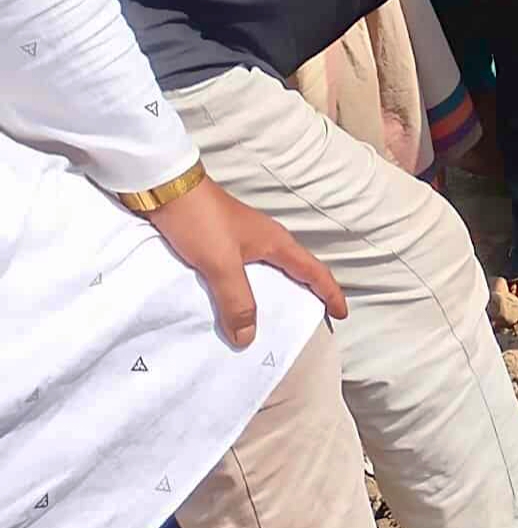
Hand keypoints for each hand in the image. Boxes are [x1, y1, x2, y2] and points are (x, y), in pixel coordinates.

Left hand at [146, 176, 346, 347]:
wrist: (167, 189)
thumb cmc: (201, 221)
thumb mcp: (220, 264)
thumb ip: (236, 301)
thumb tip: (248, 338)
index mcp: (275, 243)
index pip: (313, 271)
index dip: (330, 293)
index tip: (341, 314)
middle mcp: (266, 241)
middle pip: (296, 272)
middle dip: (307, 295)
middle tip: (311, 321)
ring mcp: (244, 240)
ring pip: (269, 273)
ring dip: (275, 295)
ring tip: (272, 320)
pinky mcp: (223, 242)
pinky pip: (246, 273)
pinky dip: (248, 291)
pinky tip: (234, 304)